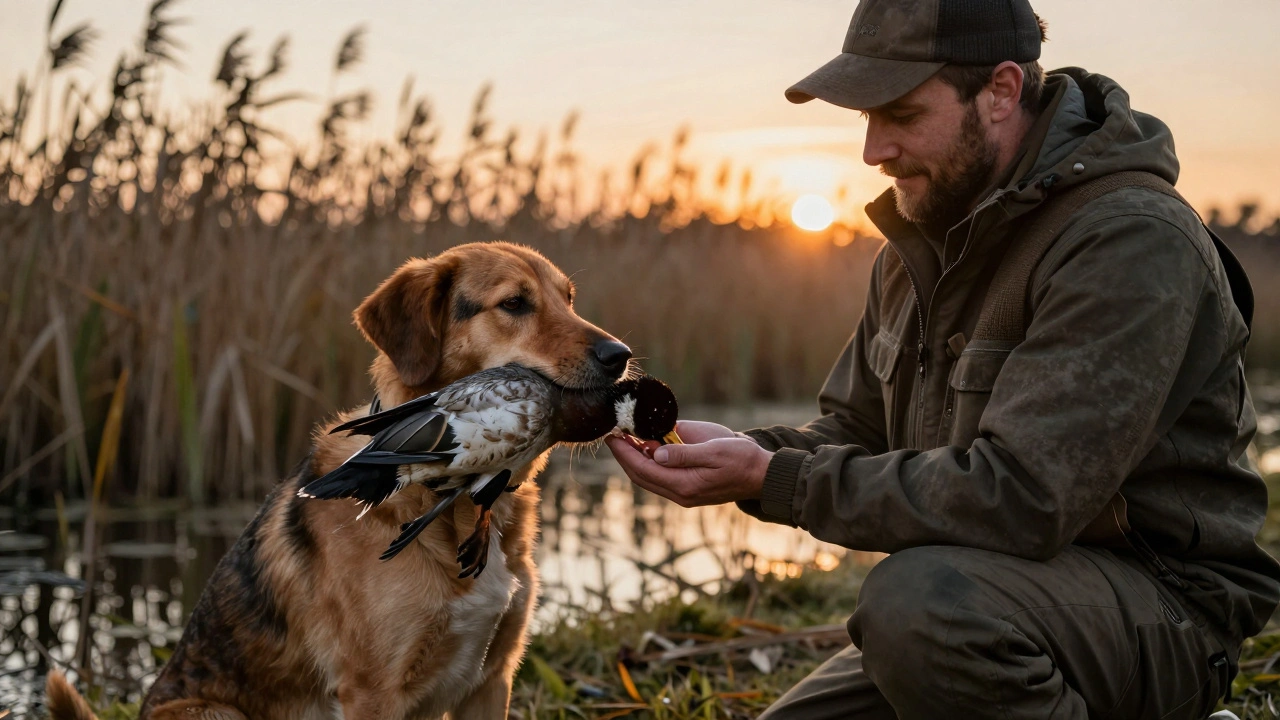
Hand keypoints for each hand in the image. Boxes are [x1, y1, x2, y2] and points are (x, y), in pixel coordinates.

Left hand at [605, 423, 771, 507]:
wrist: (762, 475)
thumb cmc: (741, 459)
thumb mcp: (714, 451)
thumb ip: (684, 454)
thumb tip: (655, 454)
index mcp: (684, 485)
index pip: (643, 469)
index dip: (624, 453)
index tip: (612, 436)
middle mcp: (680, 494)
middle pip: (640, 476)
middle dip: (624, 456)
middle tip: (613, 434)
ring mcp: (683, 494)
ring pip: (649, 478)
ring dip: (635, 459)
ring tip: (626, 438)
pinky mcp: (688, 489)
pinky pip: (660, 477)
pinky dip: (649, 463)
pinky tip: (647, 447)